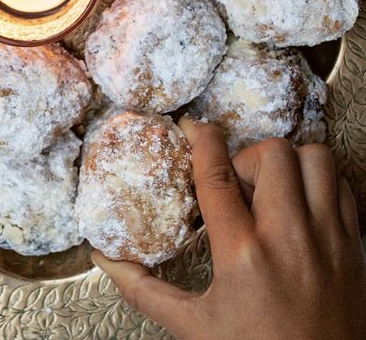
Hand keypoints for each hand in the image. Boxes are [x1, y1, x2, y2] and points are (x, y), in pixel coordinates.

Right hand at [93, 119, 365, 339]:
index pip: (216, 175)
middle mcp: (289, 238)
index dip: (201, 140)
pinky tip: (302, 204)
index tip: (193, 127)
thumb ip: (145, 290)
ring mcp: (328, 238)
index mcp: (242, 256)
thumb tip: (105, 260)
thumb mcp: (193, 328)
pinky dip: (320, 182)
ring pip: (314, 158)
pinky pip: (341, 184)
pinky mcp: (352, 245)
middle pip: (271, 153)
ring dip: (290, 162)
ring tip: (273, 188)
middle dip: (248, 156)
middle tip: (238, 182)